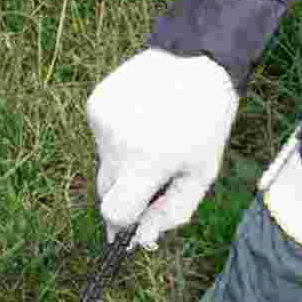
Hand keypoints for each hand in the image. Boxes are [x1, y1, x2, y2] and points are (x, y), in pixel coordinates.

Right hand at [85, 48, 238, 248]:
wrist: (196, 62)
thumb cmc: (206, 125)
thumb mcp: (201, 174)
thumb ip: (172, 213)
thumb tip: (141, 240)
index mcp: (146, 162)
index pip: (113, 212)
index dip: (122, 224)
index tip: (131, 227)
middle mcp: (116, 142)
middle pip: (105, 190)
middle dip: (126, 191)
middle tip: (153, 175)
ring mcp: (101, 120)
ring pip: (104, 162)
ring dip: (124, 161)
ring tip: (152, 137)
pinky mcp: (95, 103)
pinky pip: (101, 137)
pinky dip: (118, 137)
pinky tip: (140, 119)